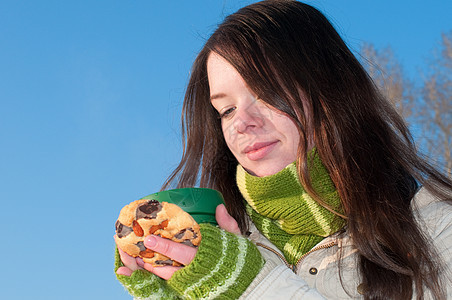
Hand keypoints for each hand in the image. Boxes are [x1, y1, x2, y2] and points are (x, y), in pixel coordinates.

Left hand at [116, 204, 239, 278]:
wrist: (249, 286)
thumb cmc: (240, 260)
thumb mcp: (236, 240)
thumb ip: (227, 224)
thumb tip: (219, 207)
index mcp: (207, 258)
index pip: (183, 252)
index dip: (165, 246)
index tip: (150, 239)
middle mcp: (198, 272)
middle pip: (171, 266)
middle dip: (154, 258)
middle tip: (140, 249)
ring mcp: (194, 284)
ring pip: (170, 278)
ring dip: (154, 269)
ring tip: (140, 260)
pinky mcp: (193, 290)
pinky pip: (174, 285)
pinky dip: (161, 278)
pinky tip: (151, 270)